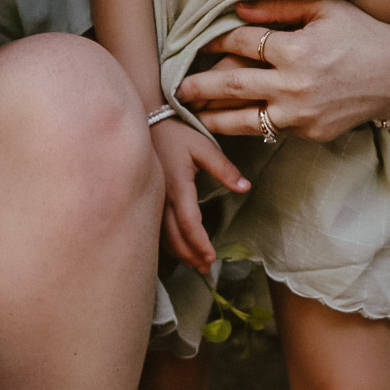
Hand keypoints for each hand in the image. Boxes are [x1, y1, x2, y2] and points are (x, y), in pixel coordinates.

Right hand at [151, 116, 248, 271]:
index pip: (189, 224)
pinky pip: (154, 227)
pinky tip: (175, 247)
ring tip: (193, 263)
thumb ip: (225, 169)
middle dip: (190, 255)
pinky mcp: (145, 198)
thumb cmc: (175, 133)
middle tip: (204, 267)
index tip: (211, 258)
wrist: (143, 122)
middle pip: (175, 237)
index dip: (200, 244)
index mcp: (178, 186)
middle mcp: (161, 198)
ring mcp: (150, 200)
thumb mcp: (204, 147)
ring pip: (162, 236)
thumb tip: (245, 188)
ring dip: (178, 252)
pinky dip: (166, 242)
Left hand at [176, 0, 389, 143]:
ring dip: (213, 117)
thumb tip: (238, 9)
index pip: (243, 42)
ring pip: (244, 119)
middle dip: (199, 86)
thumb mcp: (325, 9)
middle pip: (232, 85)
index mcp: (297, 50)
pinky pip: (270, 130)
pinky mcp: (310, 134)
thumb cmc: (361, 34)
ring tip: (192, 113)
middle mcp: (295, 86)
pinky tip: (229, 122)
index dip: (217, 39)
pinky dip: (247, 126)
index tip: (199, 40)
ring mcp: (301, 115)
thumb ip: (280, 8)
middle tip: (175, 88)